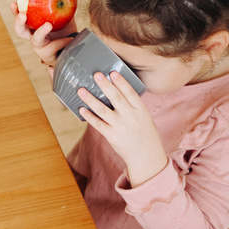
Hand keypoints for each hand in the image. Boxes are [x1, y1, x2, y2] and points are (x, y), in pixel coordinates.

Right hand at [10, 1, 76, 78]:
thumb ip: (64, 5)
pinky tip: (70, 39)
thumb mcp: (65, 16)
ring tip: (49, 25)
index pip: (21, 18)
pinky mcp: (47, 55)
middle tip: (23, 14)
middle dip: (18, 22)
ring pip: (35, 40)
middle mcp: (33, 36)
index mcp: (34, 26)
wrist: (74, 48)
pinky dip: (62, 41)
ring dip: (41, 31)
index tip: (14, 3)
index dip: (15, 11)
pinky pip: (53, 46)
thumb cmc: (66, 31)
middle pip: (20, 31)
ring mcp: (39, 47)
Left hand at [77, 71, 166, 186]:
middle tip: (96, 75)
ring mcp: (121, 127)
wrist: (146, 156)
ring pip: (103, 110)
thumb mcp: (144, 117)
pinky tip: (81, 109)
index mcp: (141, 110)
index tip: (112, 72)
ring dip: (91, 99)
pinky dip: (89, 116)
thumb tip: (116, 90)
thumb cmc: (145, 134)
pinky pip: (98, 124)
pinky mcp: (112, 136)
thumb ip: (133, 105)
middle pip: (116, 98)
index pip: (130, 93)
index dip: (121, 82)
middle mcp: (131, 117)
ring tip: (81, 90)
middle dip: (105, 85)